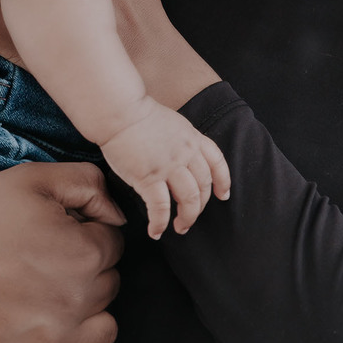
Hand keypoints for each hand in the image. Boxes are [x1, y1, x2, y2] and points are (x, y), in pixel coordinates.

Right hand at [0, 162, 124, 342]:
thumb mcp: (30, 178)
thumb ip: (87, 182)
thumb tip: (118, 214)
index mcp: (82, 251)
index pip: (113, 245)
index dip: (86, 235)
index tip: (56, 237)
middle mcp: (75, 299)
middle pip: (110, 287)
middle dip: (86, 272)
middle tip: (44, 265)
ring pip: (103, 333)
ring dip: (87, 316)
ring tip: (52, 302)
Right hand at [100, 100, 230, 237]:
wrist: (119, 111)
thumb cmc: (136, 114)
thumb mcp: (171, 123)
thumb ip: (179, 140)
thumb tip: (179, 158)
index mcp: (192, 138)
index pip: (217, 162)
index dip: (223, 181)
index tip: (223, 195)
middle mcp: (186, 153)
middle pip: (204, 186)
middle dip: (200, 207)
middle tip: (190, 218)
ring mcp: (169, 166)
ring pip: (189, 200)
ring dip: (186, 219)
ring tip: (179, 228)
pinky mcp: (149, 177)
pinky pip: (161, 208)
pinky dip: (160, 223)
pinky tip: (155, 231)